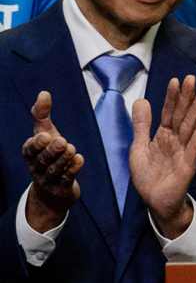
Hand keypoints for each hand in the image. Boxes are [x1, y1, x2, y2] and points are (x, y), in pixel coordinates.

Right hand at [22, 91, 83, 231]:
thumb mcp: (44, 134)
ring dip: (62, 160)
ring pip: (54, 170)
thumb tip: (43, 93)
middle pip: (42, 160)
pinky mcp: (62, 188)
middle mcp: (37, 167)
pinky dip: (72, 169)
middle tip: (61, 140)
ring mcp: (49, 179)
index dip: (36, 144)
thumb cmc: (48, 155)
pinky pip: (66, 179)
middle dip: (50, 151)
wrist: (52, 189)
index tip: (44, 135)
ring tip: (70, 148)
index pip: (29, 150)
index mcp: (31, 154)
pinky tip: (79, 159)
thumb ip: (42, 115)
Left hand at [130, 76, 195, 239]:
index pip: (169, 112)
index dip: (172, 97)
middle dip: (186, 97)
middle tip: (191, 79)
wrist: (155, 202)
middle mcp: (176, 139)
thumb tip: (142, 100)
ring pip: (191, 126)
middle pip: (182, 115)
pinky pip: (195, 145)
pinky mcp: (189, 163)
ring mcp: (184, 150)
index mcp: (163, 135)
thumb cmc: (148, 176)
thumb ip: (141, 125)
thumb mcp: (138, 148)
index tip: (175, 80)